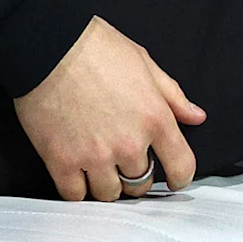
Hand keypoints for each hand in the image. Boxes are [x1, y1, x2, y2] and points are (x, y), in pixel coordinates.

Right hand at [14, 16, 205, 201]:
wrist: (47, 46)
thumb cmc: (96, 48)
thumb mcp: (145, 64)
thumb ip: (173, 95)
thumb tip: (195, 116)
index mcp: (155, 119)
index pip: (181, 166)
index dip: (179, 178)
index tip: (173, 180)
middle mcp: (129, 143)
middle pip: (140, 184)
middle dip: (136, 176)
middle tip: (125, 163)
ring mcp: (94, 156)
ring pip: (108, 194)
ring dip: (107, 185)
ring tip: (100, 169)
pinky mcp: (61, 161)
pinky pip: (75, 195)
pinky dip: (77, 190)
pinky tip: (77, 176)